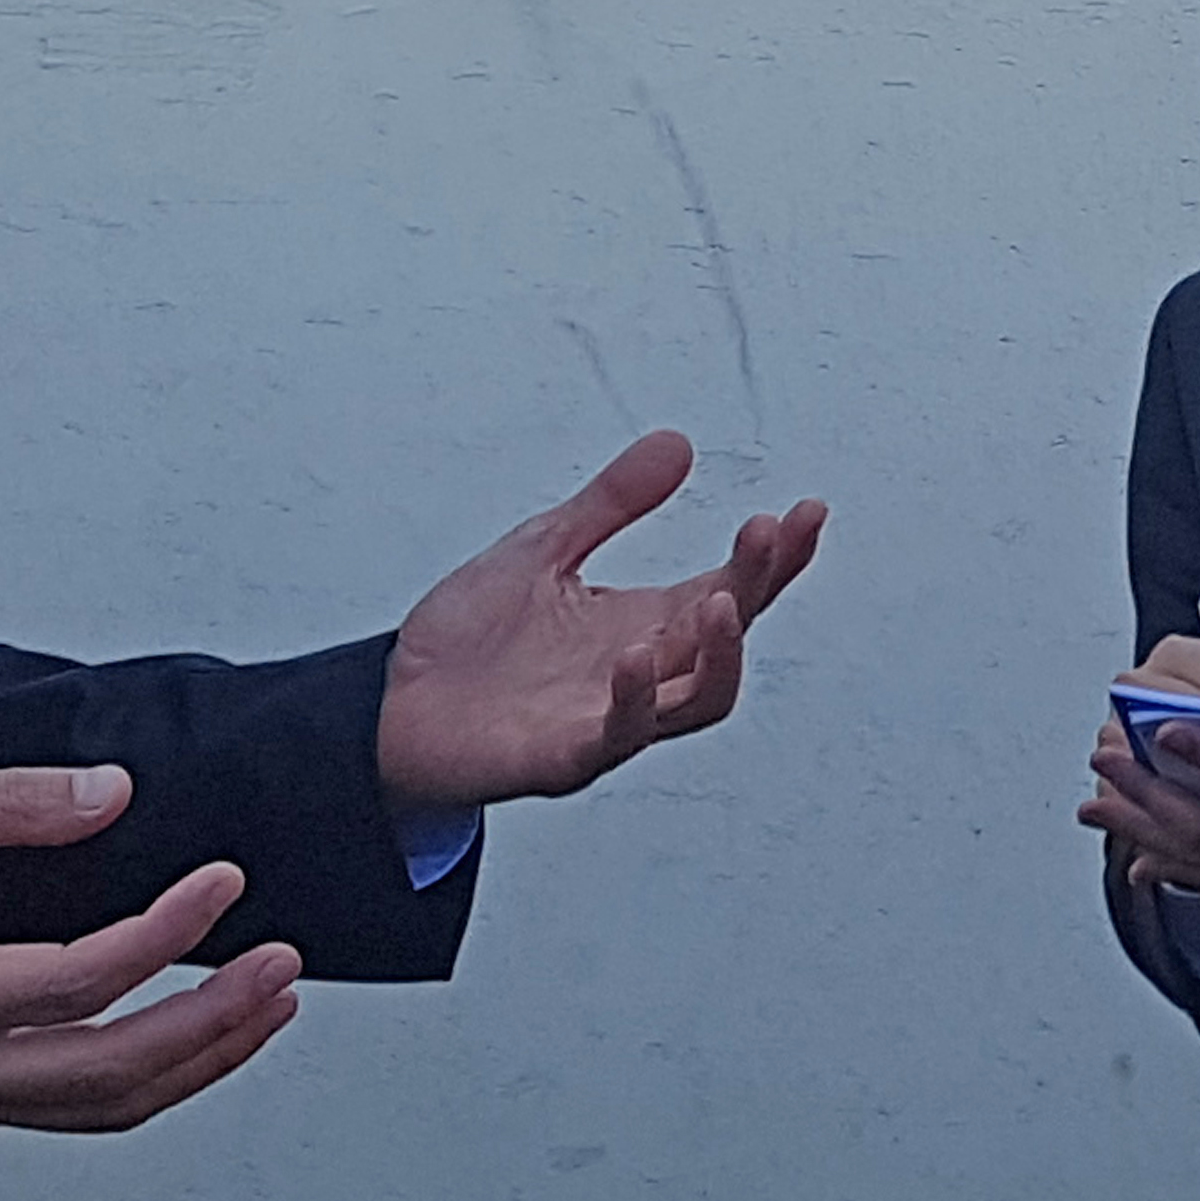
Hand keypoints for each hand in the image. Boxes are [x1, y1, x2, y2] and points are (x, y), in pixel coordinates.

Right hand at [0, 766, 302, 1132]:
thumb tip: (105, 795)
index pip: (72, 981)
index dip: (161, 936)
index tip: (219, 886)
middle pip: (106, 1071)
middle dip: (212, 1022)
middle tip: (277, 967)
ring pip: (101, 1108)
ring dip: (199, 1061)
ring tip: (267, 1005)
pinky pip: (76, 1111)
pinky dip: (151, 1080)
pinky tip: (199, 1041)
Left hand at [374, 431, 829, 813]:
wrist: (392, 704)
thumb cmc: (472, 638)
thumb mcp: (543, 548)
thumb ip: (611, 503)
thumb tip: (680, 443)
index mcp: (648, 624)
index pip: (734, 590)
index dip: (776, 558)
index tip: (807, 510)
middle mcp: (644, 674)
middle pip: (729, 638)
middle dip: (758, 587)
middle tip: (770, 532)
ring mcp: (610, 720)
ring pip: (699, 702)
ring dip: (720, 656)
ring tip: (721, 602)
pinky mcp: (565, 757)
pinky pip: (618, 737)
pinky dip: (634, 700)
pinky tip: (634, 654)